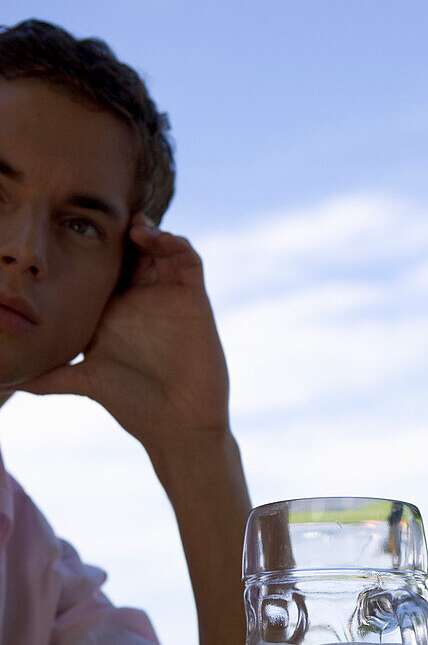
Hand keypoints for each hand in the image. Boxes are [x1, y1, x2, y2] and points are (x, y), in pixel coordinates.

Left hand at [19, 215, 228, 455]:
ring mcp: (169, 298)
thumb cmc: (135, 406)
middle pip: (132, 252)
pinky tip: (158, 240)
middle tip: (105, 219)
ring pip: (161, 249)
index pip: (103, 269)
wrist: (178, 425)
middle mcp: (142, 300)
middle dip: (121, 231)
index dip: (92, 248)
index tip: (70, 229)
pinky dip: (176, 243)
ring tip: (134, 227)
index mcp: (115, 312)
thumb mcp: (84, 382)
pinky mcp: (193, 300)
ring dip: (149, 231)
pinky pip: (189, 260)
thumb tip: (10, 381)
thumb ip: (51, 377)